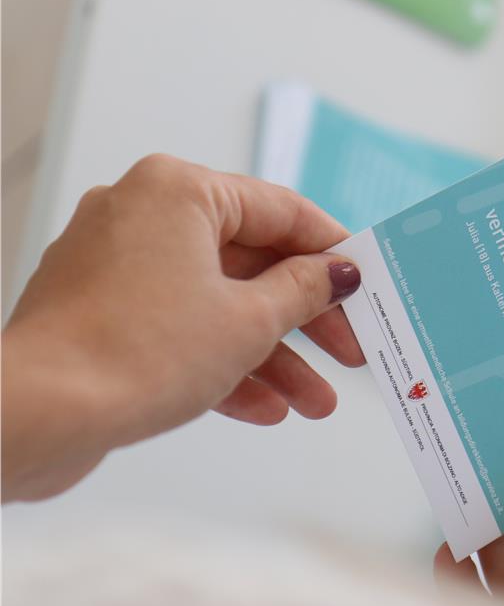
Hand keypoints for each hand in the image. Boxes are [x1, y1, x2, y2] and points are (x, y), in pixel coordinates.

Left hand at [2, 154, 364, 500]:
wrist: (36, 415)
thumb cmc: (135, 353)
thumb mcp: (249, 320)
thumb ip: (303, 291)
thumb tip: (335, 273)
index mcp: (179, 191)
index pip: (281, 210)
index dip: (333, 252)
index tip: (365, 285)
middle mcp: (143, 214)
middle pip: (251, 262)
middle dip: (305, 320)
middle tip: (350, 352)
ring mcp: (116, 264)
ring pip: (216, 301)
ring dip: (271, 354)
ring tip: (313, 403)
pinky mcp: (100, 312)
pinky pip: (178, 327)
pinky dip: (221, 361)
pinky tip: (263, 408)